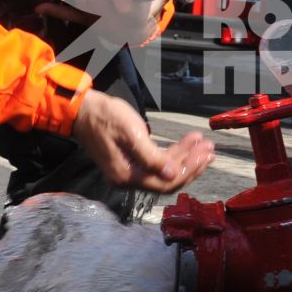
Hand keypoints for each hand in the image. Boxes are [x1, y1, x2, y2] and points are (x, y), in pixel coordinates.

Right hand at [72, 90, 214, 191]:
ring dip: (185, 158)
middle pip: (168, 179)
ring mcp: (129, 172)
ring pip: (164, 170)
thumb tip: (172, 174)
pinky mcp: (131, 162)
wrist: (82, 110)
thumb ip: (151, 157)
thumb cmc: (106, 117)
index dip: (189, 170)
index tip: (205, 154)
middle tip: (210, 149)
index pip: (166, 182)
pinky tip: (187, 143)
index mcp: (128, 175)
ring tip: (203, 144)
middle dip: (191, 164)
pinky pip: (157, 163)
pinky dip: (173, 153)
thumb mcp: (131, 133)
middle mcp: (128, 179)